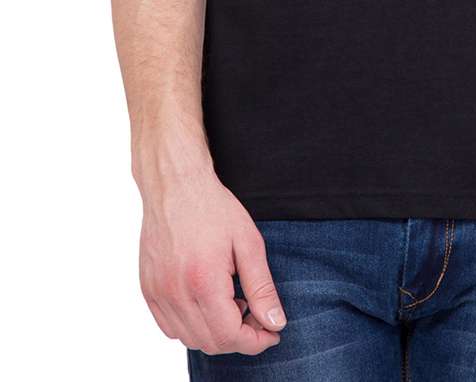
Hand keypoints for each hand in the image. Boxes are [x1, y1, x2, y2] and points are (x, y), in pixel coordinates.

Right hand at [138, 164, 285, 355]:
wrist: (175, 185)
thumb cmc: (213, 208)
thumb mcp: (248, 243)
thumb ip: (261, 287)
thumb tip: (275, 323)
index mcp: (203, 281)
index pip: (230, 336)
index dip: (255, 341)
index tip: (271, 332)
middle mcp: (175, 292)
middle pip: (210, 343)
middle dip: (239, 337)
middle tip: (255, 313)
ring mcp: (157, 293)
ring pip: (189, 339)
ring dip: (215, 332)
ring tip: (231, 301)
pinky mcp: (148, 289)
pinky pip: (169, 326)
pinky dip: (191, 325)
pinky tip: (207, 301)